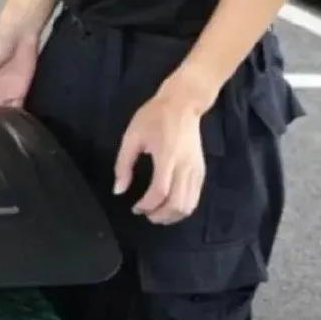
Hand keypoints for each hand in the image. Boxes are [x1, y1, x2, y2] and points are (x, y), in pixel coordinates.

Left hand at [113, 88, 205, 225]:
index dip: (147, 205)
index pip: (160, 191)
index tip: (135, 207)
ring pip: (189, 205)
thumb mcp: (132, 135)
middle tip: (145, 214)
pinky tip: (169, 205)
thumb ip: (124, 164)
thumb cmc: (155, 117)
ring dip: (172, 216)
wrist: (183, 103)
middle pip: (177, 204)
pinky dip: (182, 208)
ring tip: (156, 213)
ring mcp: (196, 170)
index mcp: (167, 156)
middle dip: (160, 216)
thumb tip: (119, 190)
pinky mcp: (201, 171)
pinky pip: (195, 198)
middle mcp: (185, 166)